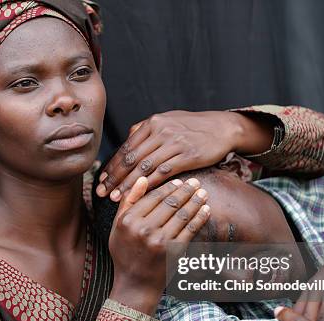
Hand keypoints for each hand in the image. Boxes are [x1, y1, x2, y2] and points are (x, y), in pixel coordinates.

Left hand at [96, 110, 273, 201]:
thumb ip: (146, 129)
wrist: (222, 127)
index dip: (112, 165)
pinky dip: (150, 185)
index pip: (126, 147)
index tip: (102, 179)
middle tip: (103, 192)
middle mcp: (160, 131)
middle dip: (115, 177)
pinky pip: (163, 172)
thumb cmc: (193, 126)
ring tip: (117, 197)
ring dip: (129, 184)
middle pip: (131, 158)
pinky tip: (141, 194)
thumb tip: (128, 138)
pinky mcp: (187, 156)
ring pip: (145, 167)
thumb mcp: (167, 120)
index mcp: (152, 123)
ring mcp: (174, 143)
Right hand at [108, 176, 209, 313]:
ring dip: (195, 201)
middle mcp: (143, 229)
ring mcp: (160, 241)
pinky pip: (190, 230)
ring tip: (203, 193)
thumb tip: (143, 179)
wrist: (135, 284)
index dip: (169, 187)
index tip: (179, 181)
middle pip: (169, 203)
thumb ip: (129, 202)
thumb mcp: (118, 226)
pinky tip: (205, 210)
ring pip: (182, 214)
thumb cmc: (125, 253)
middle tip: (195, 182)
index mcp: (128, 221)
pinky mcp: (174, 251)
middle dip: (185, 191)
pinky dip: (199, 217)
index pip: (153, 197)